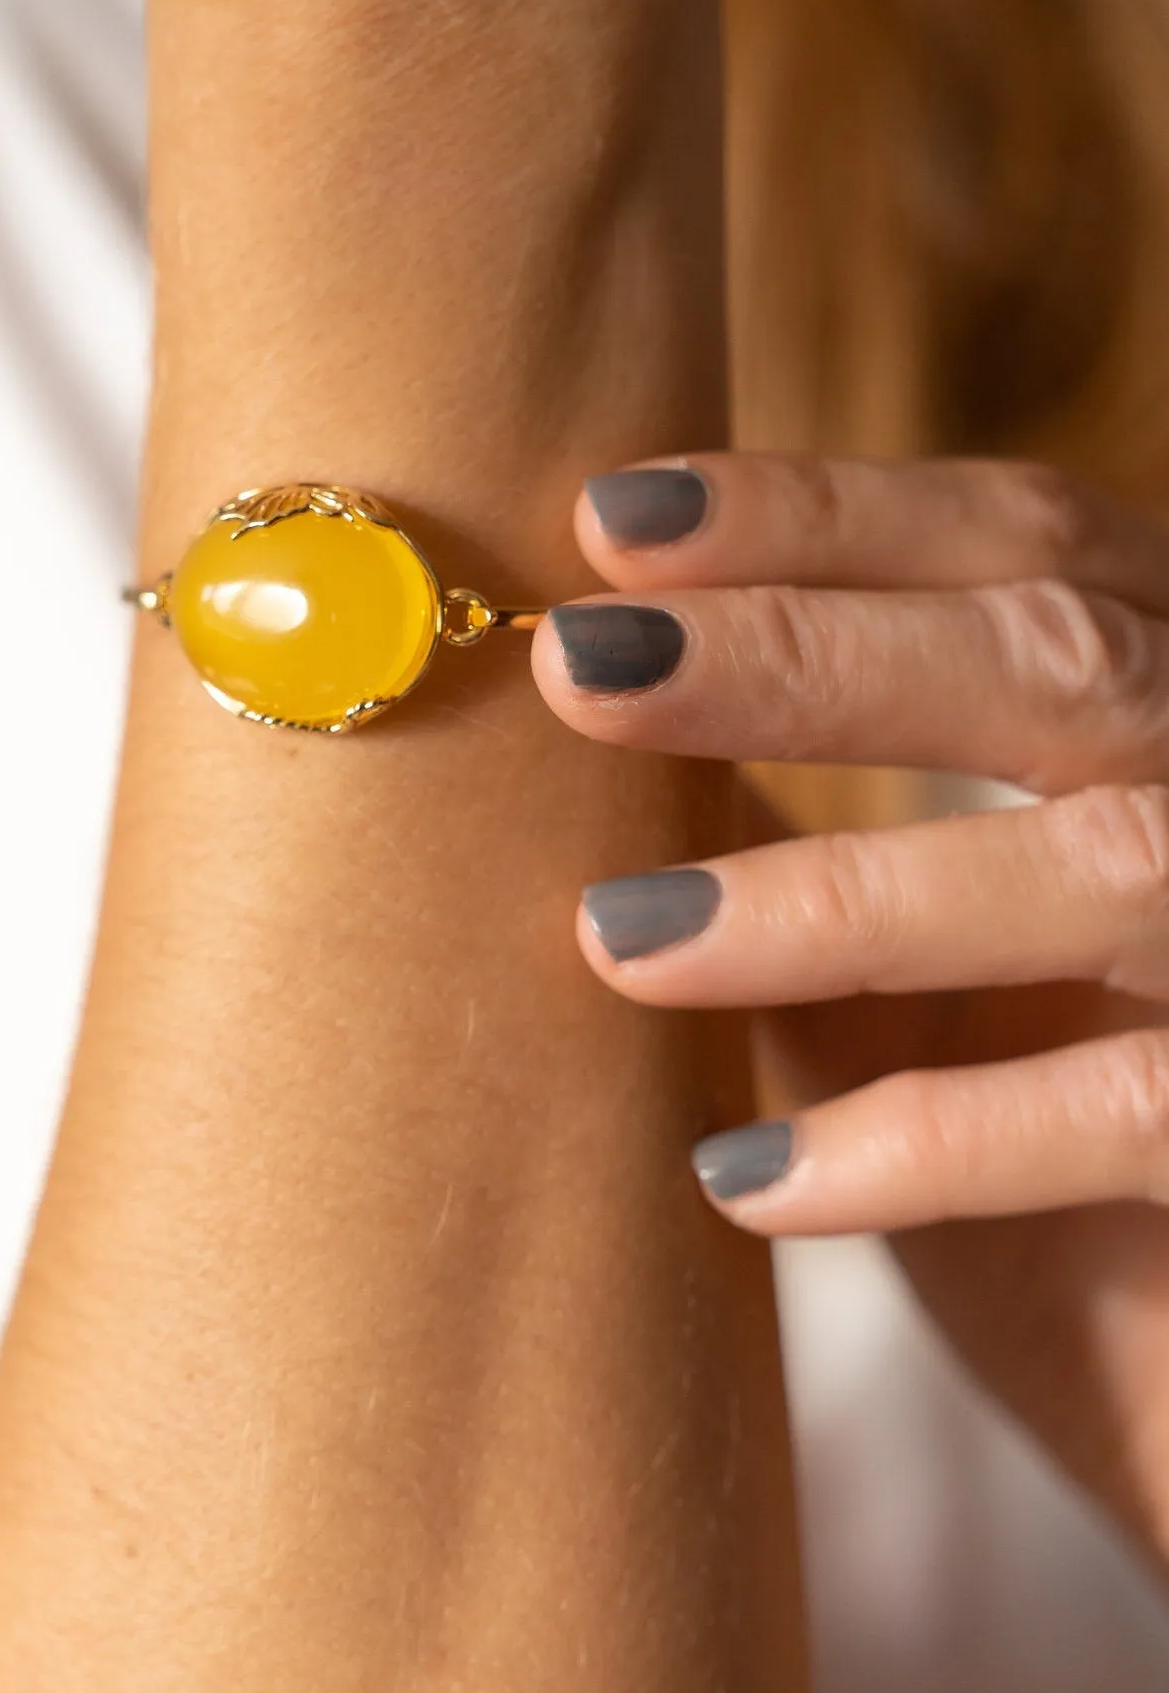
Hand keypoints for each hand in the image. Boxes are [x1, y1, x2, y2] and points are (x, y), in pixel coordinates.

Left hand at [534, 452, 1168, 1565]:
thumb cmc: (1062, 1171)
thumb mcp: (920, 975)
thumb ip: (806, 835)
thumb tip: (598, 708)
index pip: (1027, 542)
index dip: (827, 514)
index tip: (610, 521)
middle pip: (1058, 655)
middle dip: (805, 650)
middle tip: (578, 666)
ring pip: (1104, 863)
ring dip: (842, 893)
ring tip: (618, 935)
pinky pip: (1124, 1113)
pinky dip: (930, 1141)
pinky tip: (747, 1177)